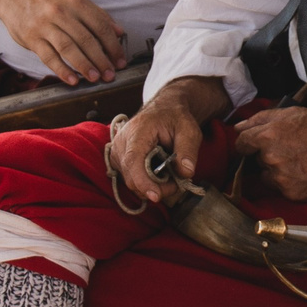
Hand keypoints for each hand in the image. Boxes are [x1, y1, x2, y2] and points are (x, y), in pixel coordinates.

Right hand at [0, 0, 129, 85]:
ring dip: (84, 65)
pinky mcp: (31, 38)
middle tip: (110, 74)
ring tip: (95, 78)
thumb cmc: (49, 0)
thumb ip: (97, 15)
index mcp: (75, 2)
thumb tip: (119, 32)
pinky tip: (72, 80)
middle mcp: (60, 12)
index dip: (113, 45)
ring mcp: (44, 25)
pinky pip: (48, 57)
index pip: (100, 26)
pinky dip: (61, 70)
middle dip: (101, 59)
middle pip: (86, 39)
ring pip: (68, 48)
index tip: (120, 60)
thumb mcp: (74, 0)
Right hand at [110, 79, 221, 206]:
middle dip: (156, 187)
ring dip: (152, 185)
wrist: (164, 110)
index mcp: (137, 132)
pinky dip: (146, 182)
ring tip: (170, 174)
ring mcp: (117, 153)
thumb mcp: (189, 130)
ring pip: (131, 182)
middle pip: (132, 178)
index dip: (143, 182)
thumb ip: (188, 150)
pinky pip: (131, 180)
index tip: (156, 196)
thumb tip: (186, 172)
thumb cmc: (176, 118)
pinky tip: (158, 172)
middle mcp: (121, 143)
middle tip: (178, 182)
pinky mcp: (119, 161)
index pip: (133, 161)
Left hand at [233, 106, 306, 201]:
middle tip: (290, 150)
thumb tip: (238, 127)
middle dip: (267, 155)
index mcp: (268, 136)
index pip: (241, 143)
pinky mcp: (291, 194)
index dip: (248, 143)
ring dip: (276, 170)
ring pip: (266, 175)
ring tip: (299, 162)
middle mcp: (271, 158)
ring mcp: (281, 178)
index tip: (255, 145)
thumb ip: (261, 118)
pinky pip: (280, 189)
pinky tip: (305, 173)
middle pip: (256, 160)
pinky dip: (289, 182)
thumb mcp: (293, 113)